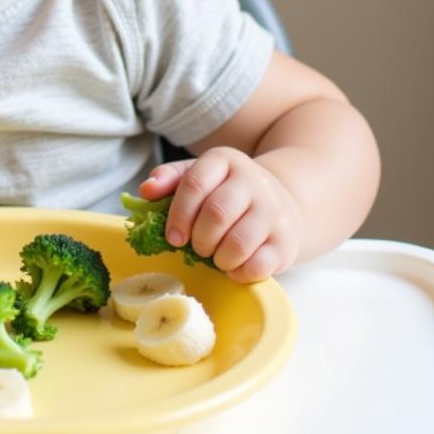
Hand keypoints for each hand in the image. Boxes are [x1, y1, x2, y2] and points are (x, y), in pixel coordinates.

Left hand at [138, 146, 303, 282]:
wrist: (281, 201)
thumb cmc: (226, 192)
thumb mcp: (198, 175)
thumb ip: (169, 179)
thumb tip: (146, 190)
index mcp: (224, 160)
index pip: (194, 184)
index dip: (178, 215)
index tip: (173, 237)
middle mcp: (252, 181)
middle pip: (216, 214)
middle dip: (199, 239)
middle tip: (196, 248)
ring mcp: (273, 210)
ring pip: (238, 243)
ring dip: (218, 258)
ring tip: (215, 257)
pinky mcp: (287, 241)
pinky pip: (258, 265)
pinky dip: (239, 272)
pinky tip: (234, 267)